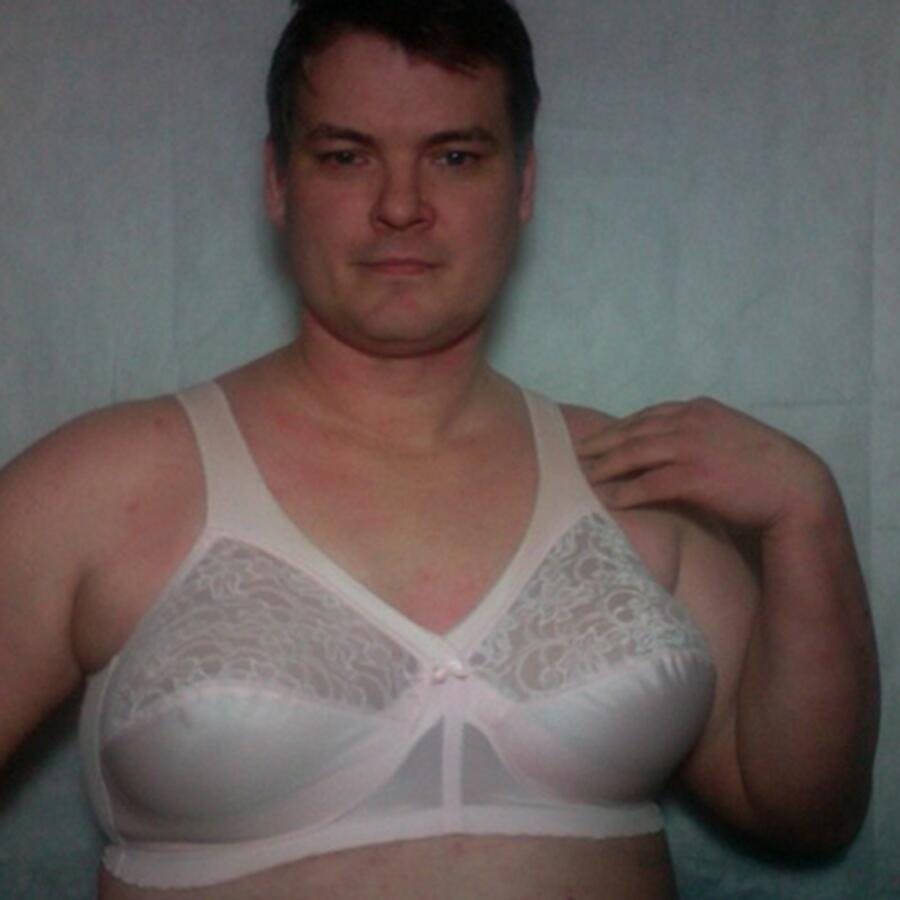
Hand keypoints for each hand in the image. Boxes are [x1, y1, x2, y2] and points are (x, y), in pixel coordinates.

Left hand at [578, 397, 834, 531]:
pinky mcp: (694, 476)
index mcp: (698, 409)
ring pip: (633, 454)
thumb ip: (698, 433)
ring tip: (581, 478)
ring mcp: (691, 447)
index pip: (645, 416)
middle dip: (600, 444)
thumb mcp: (728, 435)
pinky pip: (648, 484)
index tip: (594, 439)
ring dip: (603, 467)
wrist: (795, 487)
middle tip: (573, 456)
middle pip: (631, 431)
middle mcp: (690, 422)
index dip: (615, 429)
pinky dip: (624, 492)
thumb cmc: (763, 467)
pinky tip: (607, 501)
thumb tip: (670, 444)